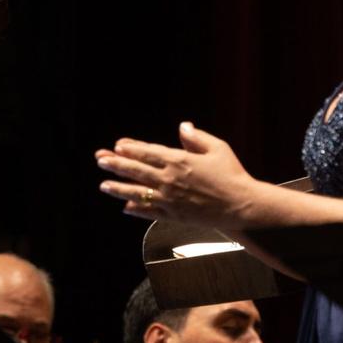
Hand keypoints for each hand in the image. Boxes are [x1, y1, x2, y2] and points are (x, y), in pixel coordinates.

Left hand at [95, 122, 255, 229]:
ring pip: (138, 193)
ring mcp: (171, 200)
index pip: (148, 152)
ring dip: (119, 188)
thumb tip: (182, 126)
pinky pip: (151, 213)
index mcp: (180, 160)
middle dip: (116, 164)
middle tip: (100, 160)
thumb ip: (197, 137)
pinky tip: (126, 208)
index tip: (118, 145)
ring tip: (103, 185)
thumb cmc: (232, 174)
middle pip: (137, 170)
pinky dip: (137, 210)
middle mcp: (170, 180)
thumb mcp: (218, 148)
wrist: (242, 206)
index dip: (131, 148)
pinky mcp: (175, 216)